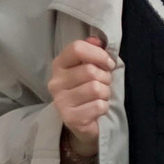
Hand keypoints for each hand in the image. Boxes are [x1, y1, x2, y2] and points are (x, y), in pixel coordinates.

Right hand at [48, 38, 113, 163]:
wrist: (81, 123)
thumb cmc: (87, 91)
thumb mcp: (88, 67)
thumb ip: (92, 51)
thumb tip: (97, 40)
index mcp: (59, 65)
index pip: (77, 48)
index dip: (98, 54)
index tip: (108, 63)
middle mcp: (55, 82)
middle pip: (90, 70)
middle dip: (105, 77)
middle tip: (104, 84)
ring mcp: (60, 101)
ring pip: (95, 88)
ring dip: (105, 93)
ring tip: (101, 97)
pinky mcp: (70, 118)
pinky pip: (98, 106)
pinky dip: (104, 107)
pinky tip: (97, 109)